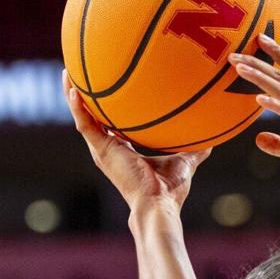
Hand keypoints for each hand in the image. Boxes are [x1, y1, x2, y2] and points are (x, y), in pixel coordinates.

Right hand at [62, 70, 209, 213]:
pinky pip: (85, 124)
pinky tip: (75, 90)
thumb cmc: (170, 190)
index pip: (110, 126)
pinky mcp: (101, 151)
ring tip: (68, 74)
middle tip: (79, 74)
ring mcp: (102, 151)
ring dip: (74, 95)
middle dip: (85, 97)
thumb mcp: (184, 161)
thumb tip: (211, 138)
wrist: (158, 204)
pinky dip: (78, 107)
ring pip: (82, 117)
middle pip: (91, 118)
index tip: (107, 92)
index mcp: (122, 152)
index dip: (107, 110)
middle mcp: (108, 150)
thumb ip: (195, 150)